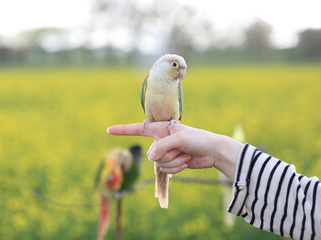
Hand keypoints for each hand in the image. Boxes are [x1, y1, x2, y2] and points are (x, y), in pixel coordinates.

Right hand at [107, 122, 243, 180]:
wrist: (212, 151)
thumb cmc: (198, 139)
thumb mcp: (179, 139)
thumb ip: (162, 147)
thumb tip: (150, 158)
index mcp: (160, 129)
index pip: (138, 129)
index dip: (123, 130)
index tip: (108, 130)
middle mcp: (160, 141)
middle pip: (152, 154)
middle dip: (168, 154)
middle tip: (182, 149)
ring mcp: (166, 153)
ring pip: (159, 164)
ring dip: (175, 162)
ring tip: (186, 155)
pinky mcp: (171, 163)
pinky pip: (166, 170)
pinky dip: (177, 168)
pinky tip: (187, 161)